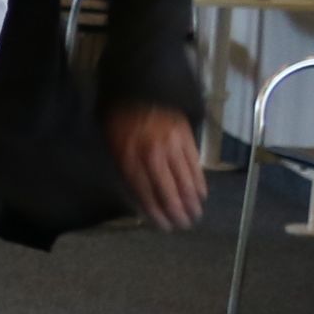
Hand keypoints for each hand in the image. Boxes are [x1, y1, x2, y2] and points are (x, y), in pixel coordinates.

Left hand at [107, 104, 204, 230]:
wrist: (142, 88)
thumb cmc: (122, 118)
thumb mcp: (112, 143)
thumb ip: (123, 167)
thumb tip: (135, 194)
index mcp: (129, 155)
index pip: (143, 191)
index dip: (154, 210)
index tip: (162, 225)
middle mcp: (151, 153)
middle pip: (167, 189)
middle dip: (176, 210)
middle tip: (183, 225)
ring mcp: (171, 146)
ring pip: (184, 179)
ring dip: (190, 200)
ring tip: (194, 215)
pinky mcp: (186, 138)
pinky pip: (194, 165)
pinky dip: (199, 182)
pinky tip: (201, 195)